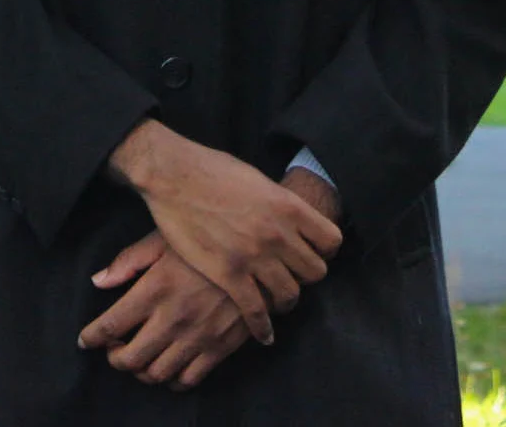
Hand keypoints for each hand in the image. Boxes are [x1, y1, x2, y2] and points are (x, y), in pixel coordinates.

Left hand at [79, 231, 248, 390]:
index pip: (110, 325)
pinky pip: (189, 379)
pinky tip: (169, 364)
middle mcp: (173, 317)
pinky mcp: (220, 347)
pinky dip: (172, 380)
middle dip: (115, 358)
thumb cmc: (207, 237)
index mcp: (155, 288)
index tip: (85, 339)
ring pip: (156, 374)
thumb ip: (128, 261)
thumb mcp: (164, 237)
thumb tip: (98, 281)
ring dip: (141, 371)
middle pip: (130, 358)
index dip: (91, 337)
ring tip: (140, 357)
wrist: (259, 249)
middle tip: (114, 348)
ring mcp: (198, 336)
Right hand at [106, 121, 341, 345]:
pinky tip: (263, 334)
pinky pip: (257, 311)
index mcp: (289, 206)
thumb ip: (278, 204)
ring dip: (285, 301)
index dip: (324, 251)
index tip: (312, 254)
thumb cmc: (213, 170)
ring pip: (290, 294)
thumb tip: (288, 217)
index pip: (331, 241)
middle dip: (304, 276)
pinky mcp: (228, 273)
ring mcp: (254, 256)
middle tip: (291, 276)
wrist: (174, 175)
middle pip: (315, 272)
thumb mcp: (259, 180)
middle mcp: (278, 234)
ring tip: (276, 302)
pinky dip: (262, 327)